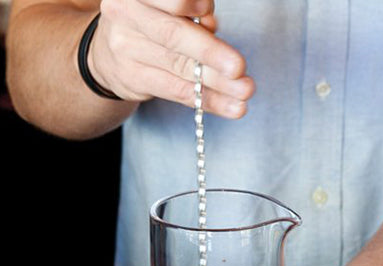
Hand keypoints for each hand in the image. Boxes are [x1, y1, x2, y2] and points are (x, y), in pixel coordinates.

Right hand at [87, 0, 254, 116]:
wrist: (108, 52)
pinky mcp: (134, 80)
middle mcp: (126, 15)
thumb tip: (212, 24)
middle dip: (210, 53)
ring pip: (179, 68)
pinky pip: (177, 91)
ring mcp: (126, 50)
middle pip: (173, 35)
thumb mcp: (164, 5)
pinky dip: (208, 100)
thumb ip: (188, 13)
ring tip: (244, 92)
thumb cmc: (150, 21)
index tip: (212, 17)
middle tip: (239, 69)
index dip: (190, 5)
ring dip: (217, 83)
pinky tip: (232, 107)